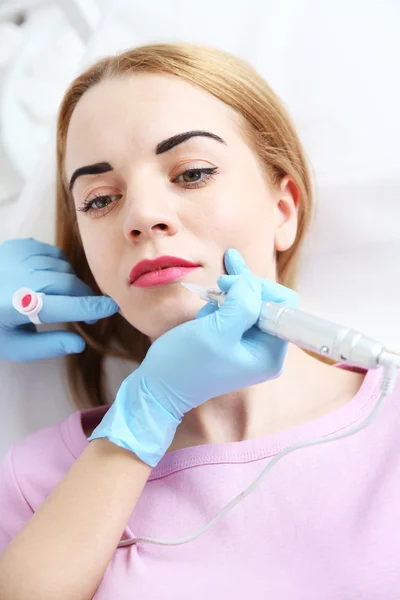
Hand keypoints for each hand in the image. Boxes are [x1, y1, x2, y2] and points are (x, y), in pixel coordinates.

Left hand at [0, 238, 118, 360]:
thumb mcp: (16, 347)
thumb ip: (49, 346)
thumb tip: (80, 344)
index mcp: (16, 307)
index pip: (64, 306)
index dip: (92, 308)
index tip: (112, 308)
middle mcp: (19, 278)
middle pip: (68, 283)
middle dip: (84, 298)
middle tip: (88, 316)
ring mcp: (18, 257)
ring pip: (63, 267)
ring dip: (71, 284)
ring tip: (63, 298)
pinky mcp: (18, 245)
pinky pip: (52, 254)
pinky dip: (59, 267)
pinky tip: (50, 279)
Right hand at [88, 248, 297, 465]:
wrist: (159, 385)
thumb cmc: (186, 363)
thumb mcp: (216, 331)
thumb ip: (242, 304)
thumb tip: (251, 282)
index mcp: (270, 354)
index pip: (283, 306)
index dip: (260, 288)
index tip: (231, 284)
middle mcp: (266, 350)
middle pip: (267, 303)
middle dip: (242, 291)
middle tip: (218, 285)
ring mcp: (250, 346)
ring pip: (250, 304)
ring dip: (228, 299)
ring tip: (206, 311)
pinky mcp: (235, 341)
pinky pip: (236, 312)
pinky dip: (222, 304)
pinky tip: (207, 310)